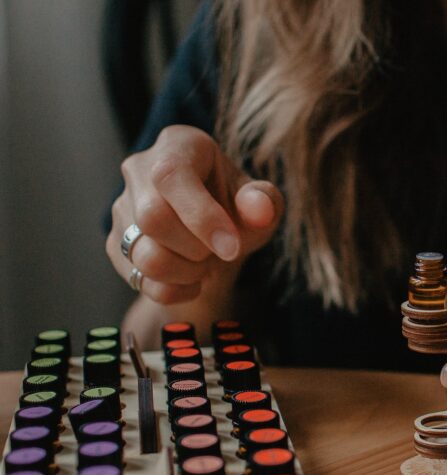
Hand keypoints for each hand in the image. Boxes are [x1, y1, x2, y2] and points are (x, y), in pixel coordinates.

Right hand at [106, 125, 283, 304]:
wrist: (216, 237)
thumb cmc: (238, 210)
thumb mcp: (261, 202)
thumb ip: (264, 201)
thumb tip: (258, 208)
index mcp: (178, 145)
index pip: (171, 175)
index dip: (202, 217)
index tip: (232, 247)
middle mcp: (139, 170)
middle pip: (152, 218)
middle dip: (196, 248)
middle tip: (222, 251)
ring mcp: (122, 208)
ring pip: (142, 254)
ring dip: (186, 272)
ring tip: (206, 264)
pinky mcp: (115, 244)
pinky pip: (139, 278)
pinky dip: (175, 290)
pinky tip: (194, 279)